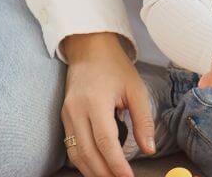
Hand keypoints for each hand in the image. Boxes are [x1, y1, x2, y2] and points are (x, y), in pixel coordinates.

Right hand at [61, 32, 155, 176]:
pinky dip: (84, 162)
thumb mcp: (135, 89)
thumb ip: (143, 120)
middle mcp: (76, 111)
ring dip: (92, 171)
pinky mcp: (64, 118)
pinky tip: (97, 167)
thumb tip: (148, 149)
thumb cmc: (115, 66)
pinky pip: (71, 147)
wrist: (89, 48)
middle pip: (88, 154)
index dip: (117, 164)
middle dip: (104, 173)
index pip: (105, 142)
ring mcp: (67, 115)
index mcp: (95, 102)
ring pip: (76, 155)